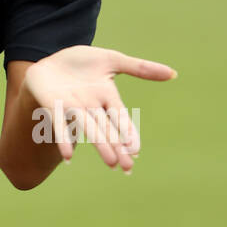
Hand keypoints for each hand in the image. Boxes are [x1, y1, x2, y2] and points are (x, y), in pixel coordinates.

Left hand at [23, 45, 176, 172]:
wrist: (51, 59)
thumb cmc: (82, 63)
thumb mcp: (112, 60)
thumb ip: (140, 68)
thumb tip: (174, 74)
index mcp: (106, 97)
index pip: (120, 118)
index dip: (128, 133)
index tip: (137, 151)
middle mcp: (91, 106)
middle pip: (106, 128)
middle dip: (117, 146)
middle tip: (127, 167)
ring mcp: (72, 106)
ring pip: (88, 128)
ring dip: (99, 145)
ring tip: (110, 162)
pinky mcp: (52, 104)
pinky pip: (59, 123)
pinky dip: (64, 139)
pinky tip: (68, 156)